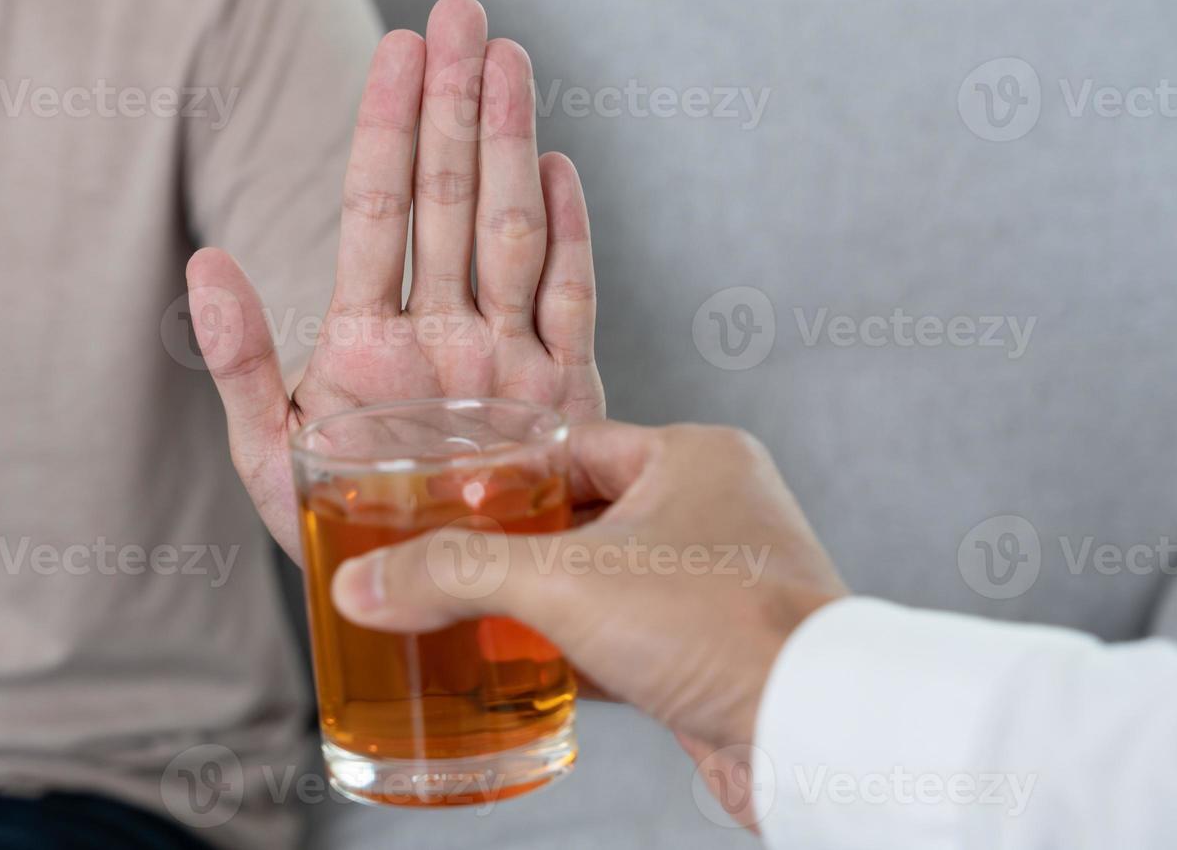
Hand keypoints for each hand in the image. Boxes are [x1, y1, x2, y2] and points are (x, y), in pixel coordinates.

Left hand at [186, 0, 604, 563]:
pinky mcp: (563, 397)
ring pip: (511, 230)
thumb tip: (202, 266)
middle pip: (449, 199)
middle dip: (454, 106)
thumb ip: (245, 366)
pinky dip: (571, 236)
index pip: (377, 210)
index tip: (397, 48)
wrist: (433, 613)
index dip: (386, 127)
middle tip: (461, 14)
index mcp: (370, 341)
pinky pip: (570, 303)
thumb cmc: (343, 537)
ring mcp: (505, 359)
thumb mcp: (271, 462)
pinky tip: (561, 165)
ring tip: (508, 61)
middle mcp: (443, 334)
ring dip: (512, 144)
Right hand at [328, 421, 847, 824]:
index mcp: (693, 457)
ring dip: (541, 604)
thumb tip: (365, 583)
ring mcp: (717, 582)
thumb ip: (457, 572)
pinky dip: (575, 652)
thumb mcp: (566, 581)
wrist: (810, 730)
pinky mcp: (713, 649)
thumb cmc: (722, 626)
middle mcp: (713, 509)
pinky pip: (627, 638)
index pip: (570, 446)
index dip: (500, 474)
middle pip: (581, 515)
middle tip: (443, 561)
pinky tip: (522, 674)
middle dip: (513, 545)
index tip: (439, 500)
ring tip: (468, 617)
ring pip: (603, 581)